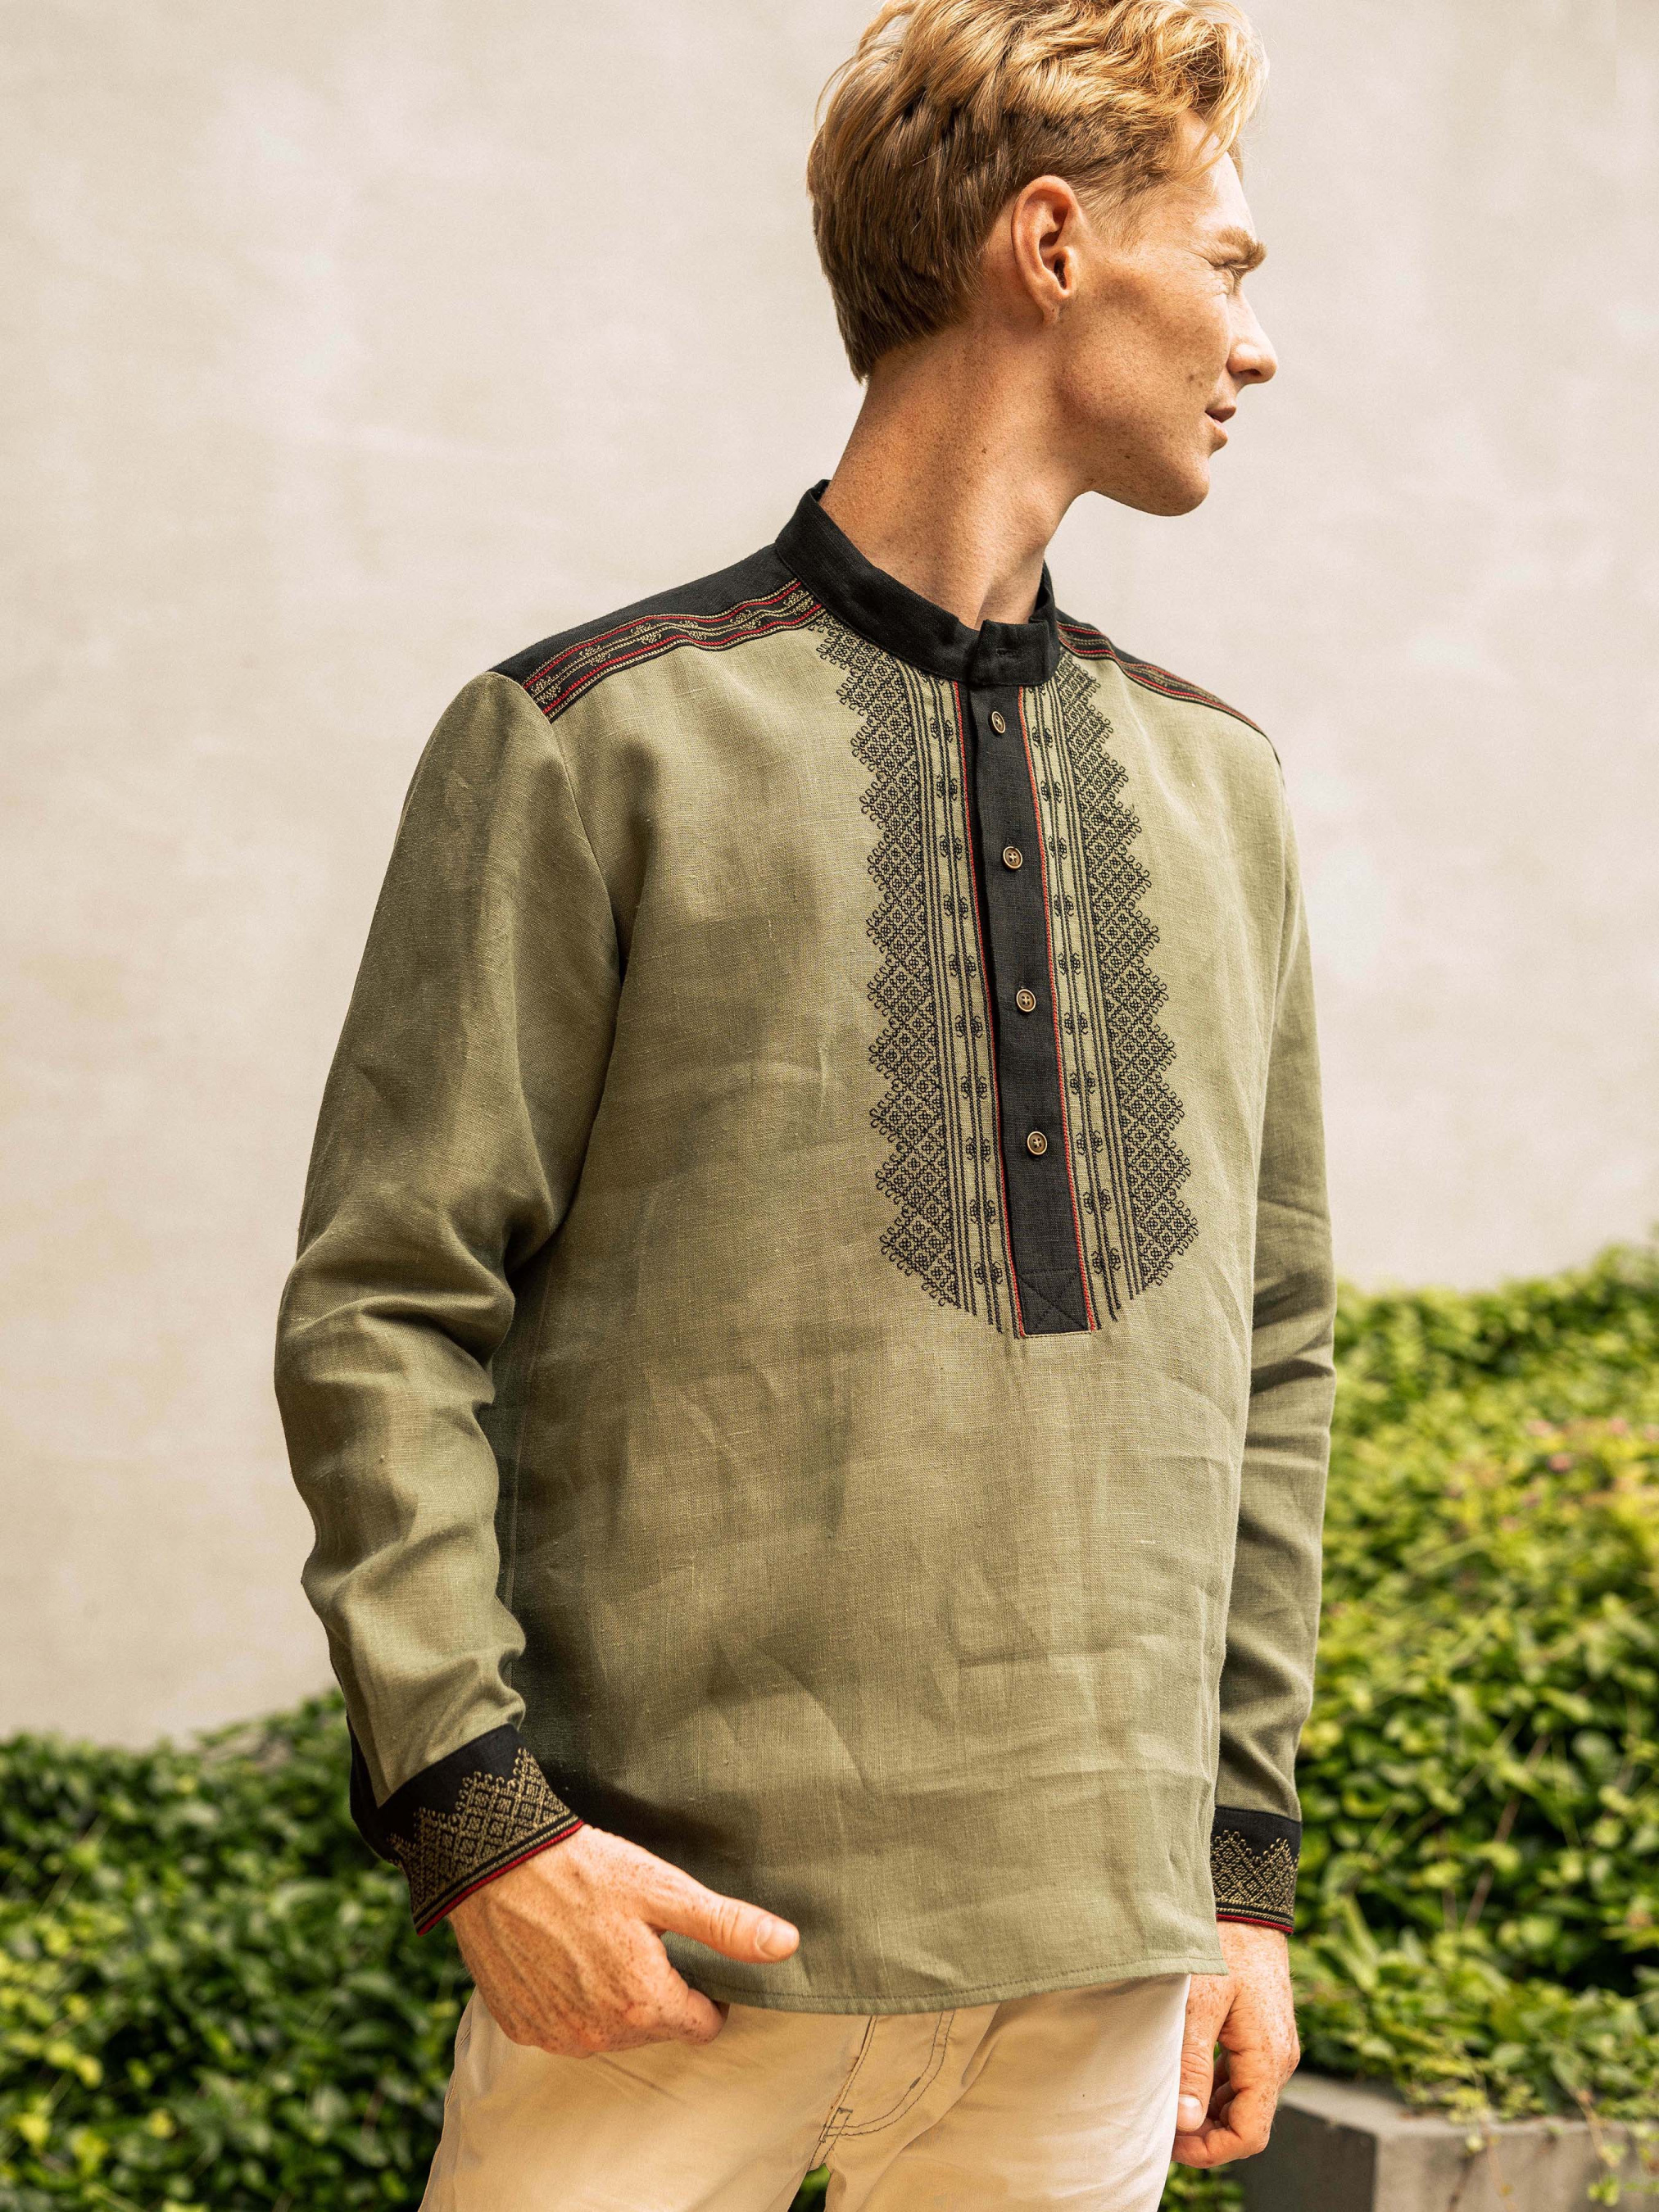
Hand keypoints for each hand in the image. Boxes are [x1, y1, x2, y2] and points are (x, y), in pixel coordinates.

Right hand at [447, 1825, 798, 2056]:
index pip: (703, 2025)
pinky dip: (570, 2000)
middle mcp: (598, 2037)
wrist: (495, 1861)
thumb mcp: (664, 1889)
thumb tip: (786, 1945)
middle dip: (658, 1991)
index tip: (688, 1952)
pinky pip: (564, 2027)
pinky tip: (563, 1955)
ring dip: (614, 1998)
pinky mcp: (519, 2028)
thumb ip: (726, 1925)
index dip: (706, 1988)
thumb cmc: (584, 1869)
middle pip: (655, 2028)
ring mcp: (555, 2037)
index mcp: (642, 2006)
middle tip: (640, 1935)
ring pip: (609, 2031)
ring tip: (601, 1940)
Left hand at [1172, 1921, 1298, 2165]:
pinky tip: (1185, 2079)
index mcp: (1268, 2059)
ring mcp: (1274, 2047)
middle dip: (1207, 2136)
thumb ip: (1192, 2064)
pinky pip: (1243, 2077)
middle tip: (1161, 2127)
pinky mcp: (1263, 2034)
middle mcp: (1279, 2060)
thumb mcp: (1201, 2003)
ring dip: (1209, 2113)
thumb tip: (1185, 2123)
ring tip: (1167, 2105)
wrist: (1248, 1906)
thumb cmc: (1223, 1947)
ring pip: (1244, 2102)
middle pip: (1247, 2123)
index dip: (1211, 2151)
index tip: (1171, 2145)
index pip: (1249, 2134)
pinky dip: (1216, 2089)